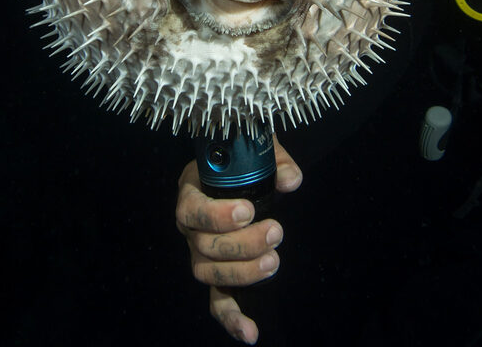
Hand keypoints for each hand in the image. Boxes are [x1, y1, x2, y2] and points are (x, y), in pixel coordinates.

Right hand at [176, 136, 302, 344]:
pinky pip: (217, 302)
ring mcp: (200, 253)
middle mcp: (190, 226)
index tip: (248, 211)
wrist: (241, 173)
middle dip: (242, 244)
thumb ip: (276, 161)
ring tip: (274, 260)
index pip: (192, 209)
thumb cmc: (245, 160)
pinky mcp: (216, 275)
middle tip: (275, 231)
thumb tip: (291, 181)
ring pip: (208, 273)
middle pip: (204, 246)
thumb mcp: (260, 151)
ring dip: (242, 272)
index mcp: (192, 191)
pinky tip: (250, 332)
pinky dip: (231, 319)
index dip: (217, 215)